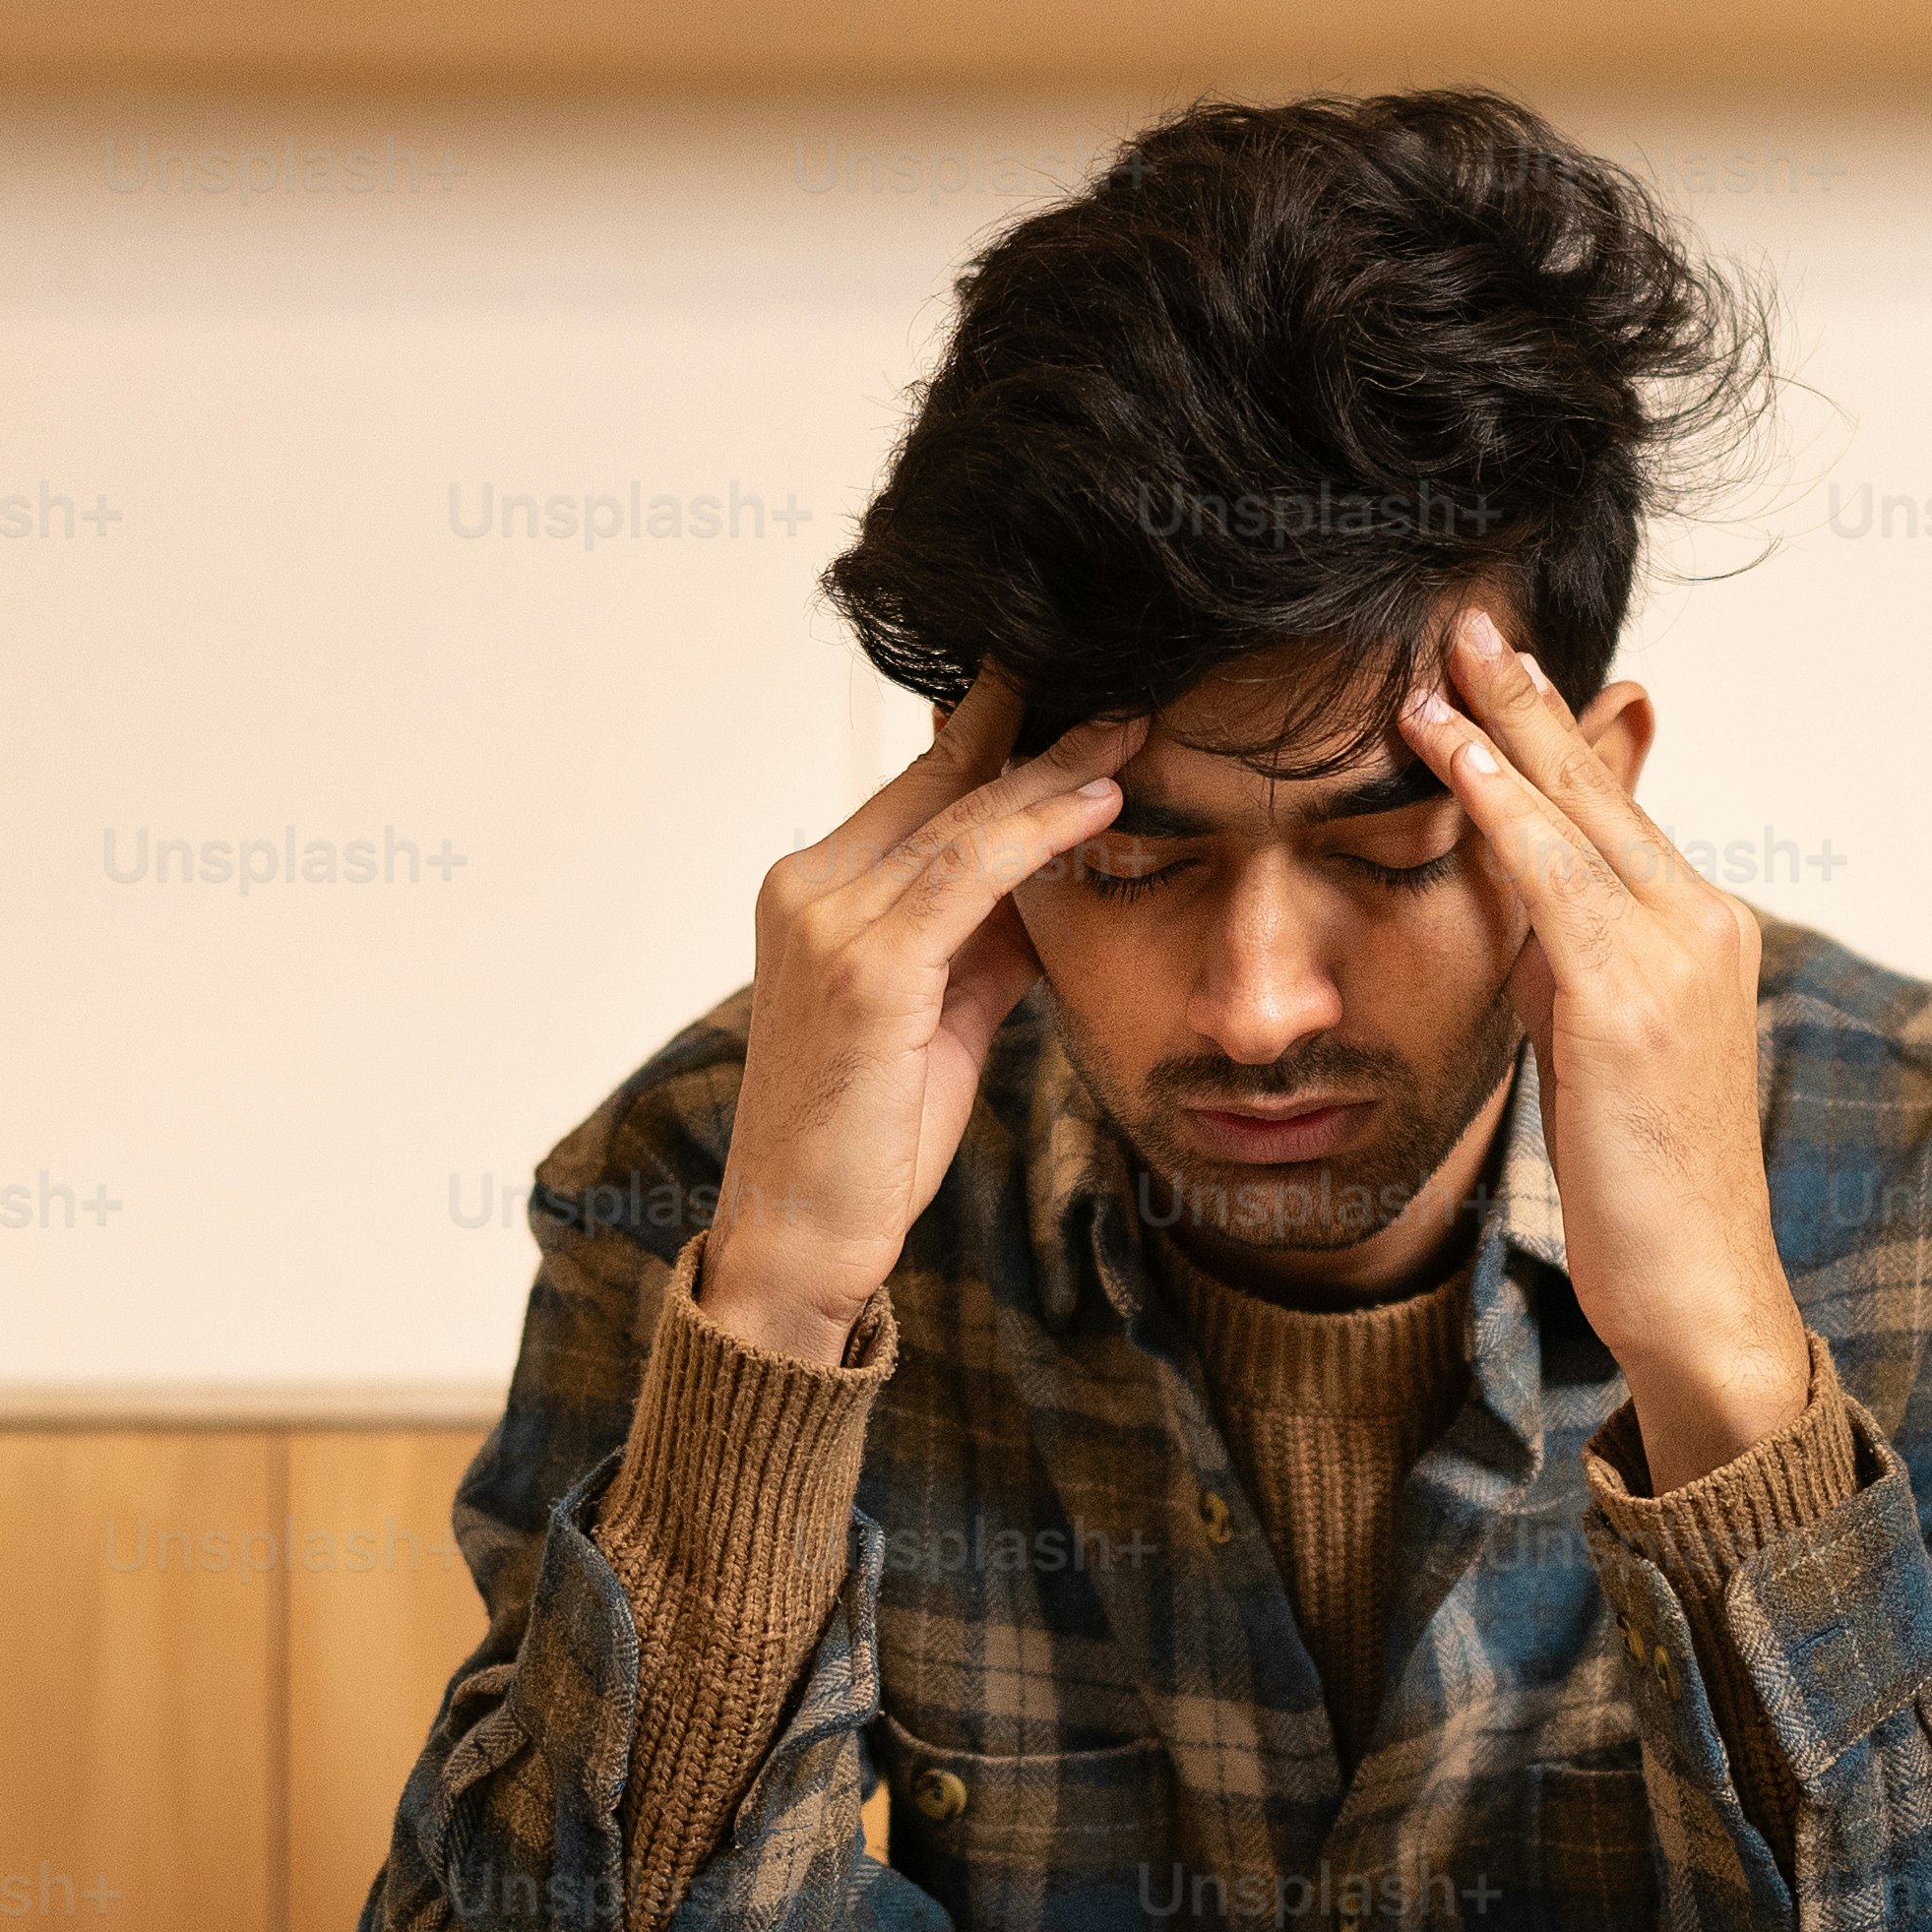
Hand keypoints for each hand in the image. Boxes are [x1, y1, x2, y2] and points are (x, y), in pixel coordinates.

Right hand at [703, 673, 1138, 1363]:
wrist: (800, 1237)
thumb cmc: (868, 1139)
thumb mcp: (940, 1018)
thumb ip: (982, 942)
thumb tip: (1054, 882)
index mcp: (812, 893)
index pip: (920, 792)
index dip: (997, 739)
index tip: (1071, 700)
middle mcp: (807, 890)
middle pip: (942, 788)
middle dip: (1037, 735)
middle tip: (1121, 694)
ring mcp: (827, 923)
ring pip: (962, 820)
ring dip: (1057, 770)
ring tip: (1131, 730)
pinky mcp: (864, 968)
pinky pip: (968, 874)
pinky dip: (1038, 831)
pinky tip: (1099, 803)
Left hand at [1408, 608, 1822, 1477]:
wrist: (1698, 1288)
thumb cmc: (1642, 1186)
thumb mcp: (1593, 1049)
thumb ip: (1566, 963)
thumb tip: (1517, 898)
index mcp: (1698, 930)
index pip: (1610, 804)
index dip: (1549, 728)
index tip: (1491, 660)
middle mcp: (1701, 921)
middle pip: (1598, 782)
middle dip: (1526, 694)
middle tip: (1465, 611)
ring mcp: (1674, 953)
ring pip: (1573, 811)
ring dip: (1499, 723)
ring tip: (1437, 653)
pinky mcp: (1629, 995)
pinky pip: (1548, 872)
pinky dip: (1495, 799)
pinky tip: (1447, 747)